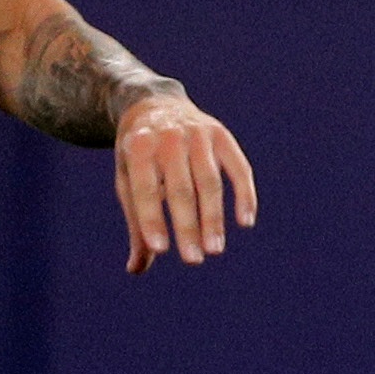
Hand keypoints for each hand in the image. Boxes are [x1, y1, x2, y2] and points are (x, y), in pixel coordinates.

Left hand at [111, 88, 257, 273]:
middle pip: (181, 188)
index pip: (146, 188)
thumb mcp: (129, 181)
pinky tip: (245, 222)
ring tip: (215, 250)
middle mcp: (168, 137)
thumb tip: (136, 268)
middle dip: (187, 226)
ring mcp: (198, 134)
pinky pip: (239, 168)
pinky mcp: (222, 135)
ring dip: (213, 218)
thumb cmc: (140, 155)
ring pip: (210, 182)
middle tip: (194, 260)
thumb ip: (137, 222)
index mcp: (139, 147)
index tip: (160, 250)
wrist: (156, 105)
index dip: (152, 218)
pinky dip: (244, 195)